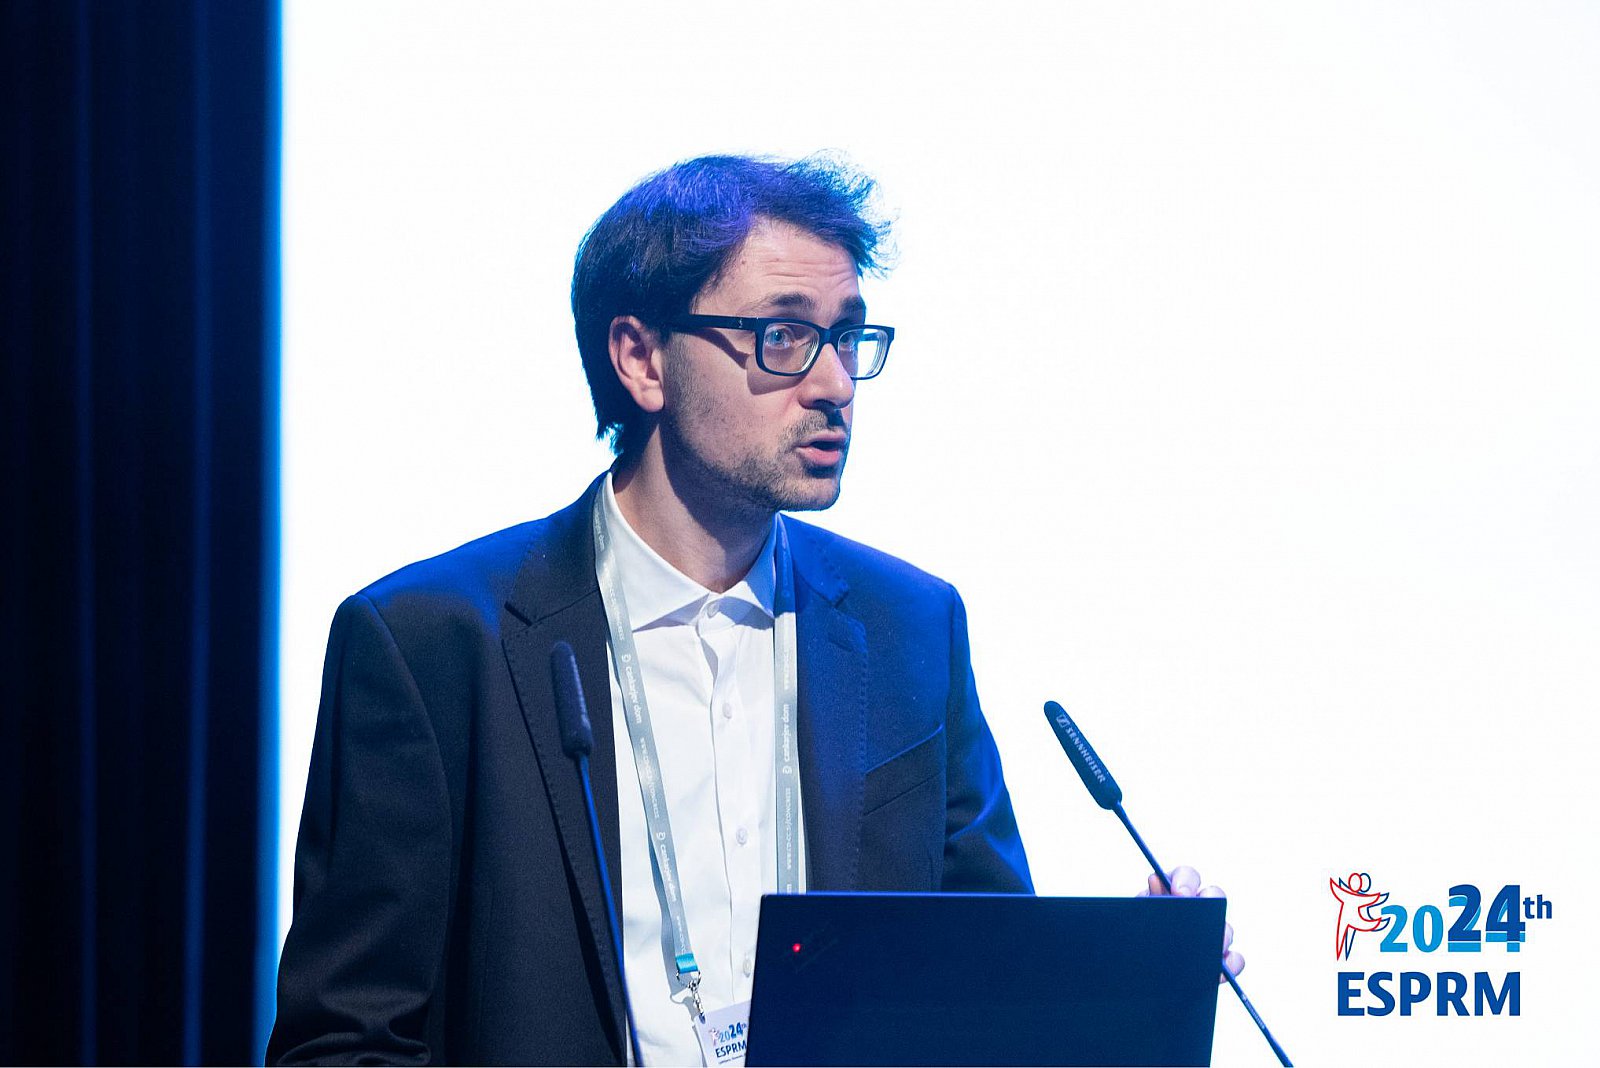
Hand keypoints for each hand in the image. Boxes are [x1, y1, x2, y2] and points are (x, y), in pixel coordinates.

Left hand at [1138, 865, 1243, 979]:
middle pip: (1214, 895)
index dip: (1185, 880)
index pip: (1186, 876)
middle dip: (1211, 904)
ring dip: (1221, 937)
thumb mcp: (1132, 921)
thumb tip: (1156, 880)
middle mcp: (1196, 911)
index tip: (1180, 893)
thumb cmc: (1133, 942)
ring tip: (1209, 951)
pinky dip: (1229, 966)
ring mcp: (1210, 935)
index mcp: (1171, 894)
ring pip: (1226, 928)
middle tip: (1201, 919)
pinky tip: (1217, 973)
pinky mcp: (1219, 961)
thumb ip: (1145, 901)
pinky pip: (1234, 959)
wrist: (1135, 973)